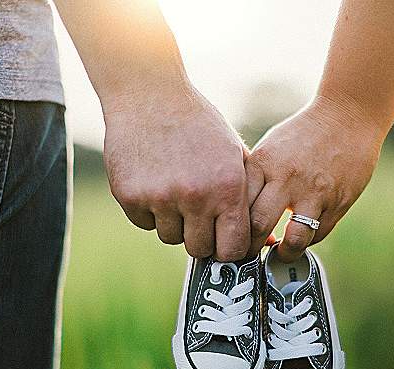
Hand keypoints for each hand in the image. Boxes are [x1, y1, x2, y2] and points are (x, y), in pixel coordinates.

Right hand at [102, 84, 250, 260]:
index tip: (222, 240)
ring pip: (170, 236)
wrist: (150, 95)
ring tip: (174, 188)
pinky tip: (154, 181)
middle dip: (200, 236)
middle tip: (197, 213)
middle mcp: (195, 197)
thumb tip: (264, 240)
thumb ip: (247, 197)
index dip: (228, 249)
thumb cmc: (200, 125)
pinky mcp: (130, 196)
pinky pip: (144, 223)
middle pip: (199, 249)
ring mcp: (160, 198)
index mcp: (228, 188)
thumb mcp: (235, 154)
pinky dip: (149, 210)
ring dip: (173, 221)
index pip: (232, 249)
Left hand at [245, 95, 383, 261]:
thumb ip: (255, 178)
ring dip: (284, 254)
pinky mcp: (338, 202)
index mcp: (264, 163)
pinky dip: (307, 241)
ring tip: (279, 254)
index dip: (230, 229)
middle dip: (250, 249)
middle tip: (249, 256)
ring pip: (293, 239)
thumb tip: (235, 213)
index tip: (230, 239)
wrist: (348, 117)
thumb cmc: (303, 133)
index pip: (238, 206)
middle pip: (258, 226)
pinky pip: (318, 234)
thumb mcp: (270, 149)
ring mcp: (315, 192)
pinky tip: (300, 237)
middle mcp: (287, 179)